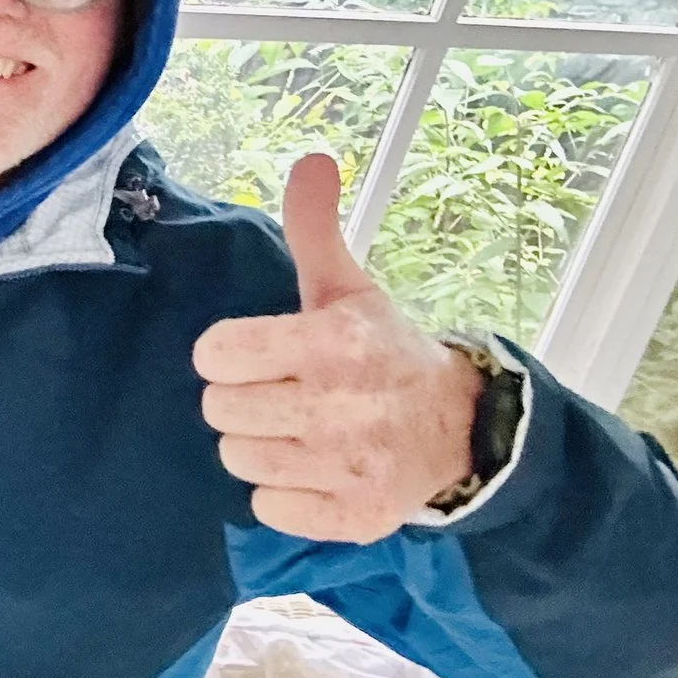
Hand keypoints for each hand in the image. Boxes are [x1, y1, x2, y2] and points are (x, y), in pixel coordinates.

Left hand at [192, 153, 482, 542]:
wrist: (462, 430)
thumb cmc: (385, 352)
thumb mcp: (349, 289)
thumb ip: (316, 229)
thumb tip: (312, 160)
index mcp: (331, 343)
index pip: (216, 353)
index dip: (228, 352)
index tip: (258, 352)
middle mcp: (339, 407)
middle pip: (220, 410)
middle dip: (244, 399)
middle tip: (284, 392)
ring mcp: (346, 467)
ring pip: (239, 460)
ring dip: (261, 446)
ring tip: (301, 430)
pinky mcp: (352, 517)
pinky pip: (267, 509)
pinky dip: (284, 494)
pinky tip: (316, 469)